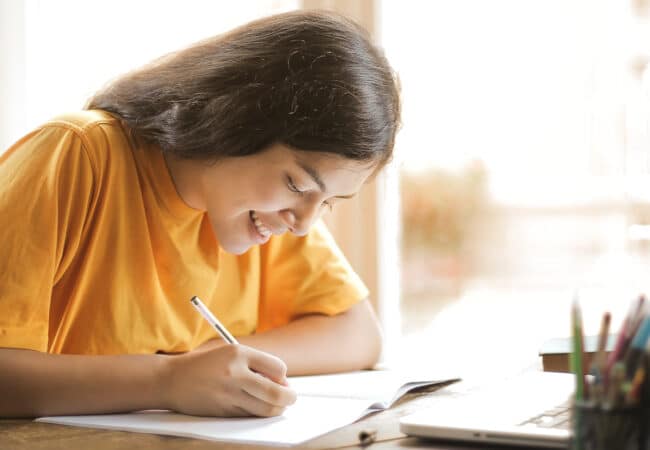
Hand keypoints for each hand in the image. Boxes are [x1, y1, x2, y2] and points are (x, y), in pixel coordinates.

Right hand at [160, 344, 296, 416]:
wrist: (172, 379)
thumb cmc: (206, 364)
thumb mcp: (230, 353)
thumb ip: (256, 364)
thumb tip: (283, 383)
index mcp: (238, 353)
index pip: (278, 367)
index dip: (283, 376)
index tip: (280, 379)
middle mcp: (235, 373)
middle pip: (276, 393)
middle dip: (289, 397)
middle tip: (290, 397)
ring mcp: (228, 394)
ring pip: (266, 408)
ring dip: (277, 408)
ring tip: (276, 403)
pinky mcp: (223, 411)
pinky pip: (250, 415)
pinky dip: (258, 413)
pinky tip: (255, 406)